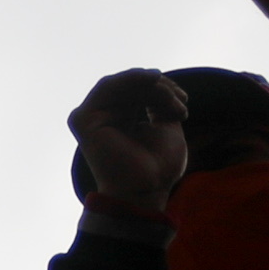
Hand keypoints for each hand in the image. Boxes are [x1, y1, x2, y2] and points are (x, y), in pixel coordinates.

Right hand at [71, 69, 191, 222]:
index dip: (163, 90)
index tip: (184, 103)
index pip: (139, 92)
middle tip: (181, 100)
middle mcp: (105, 117)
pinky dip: (132, 79)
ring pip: (121, 83)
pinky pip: (107, 87)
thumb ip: (160, 102)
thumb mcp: (167, 126)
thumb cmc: (159, 168)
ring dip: (150, 84)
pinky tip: (153, 80)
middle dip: (160, 87)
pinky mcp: (84, 120)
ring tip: (170, 94)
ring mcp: (93, 118)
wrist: (147, 190)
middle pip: (131, 86)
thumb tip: (157, 80)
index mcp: (122, 120)